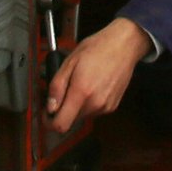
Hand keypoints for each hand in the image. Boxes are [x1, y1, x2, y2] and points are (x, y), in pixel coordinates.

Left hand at [46, 16, 150, 134]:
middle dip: (63, 109)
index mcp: (82, 92)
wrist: (124, 45)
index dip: (49, 122)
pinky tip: (92, 85)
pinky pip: (94, 111)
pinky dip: (89, 102)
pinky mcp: (112, 106)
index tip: (47, 114)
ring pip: (82, 116)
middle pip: (70, 120)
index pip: (61, 125)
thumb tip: (50, 106)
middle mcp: (95, 103)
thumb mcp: (69, 62)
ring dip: (77, 105)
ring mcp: (105, 107)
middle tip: (64, 90)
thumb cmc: (98, 48)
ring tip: (81, 83)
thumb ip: (56, 87)